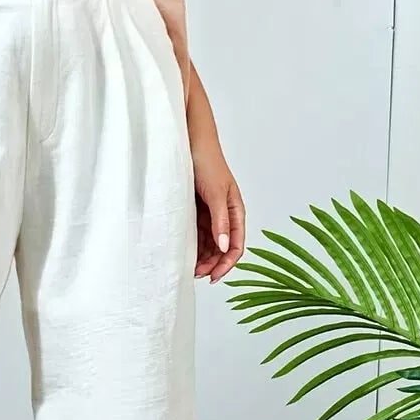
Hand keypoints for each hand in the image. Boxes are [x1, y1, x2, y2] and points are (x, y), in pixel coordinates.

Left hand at [190, 135, 243, 281]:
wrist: (189, 143)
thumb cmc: (207, 163)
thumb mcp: (215, 194)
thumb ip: (221, 221)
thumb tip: (225, 247)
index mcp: (236, 211)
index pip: (236, 245)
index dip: (226, 264)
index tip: (213, 277)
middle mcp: (225, 215)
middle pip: (223, 248)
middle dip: (212, 264)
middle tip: (196, 275)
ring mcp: (210, 214)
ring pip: (209, 244)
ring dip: (201, 257)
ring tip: (188, 268)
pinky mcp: (196, 211)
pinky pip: (197, 234)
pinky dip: (193, 246)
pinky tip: (183, 253)